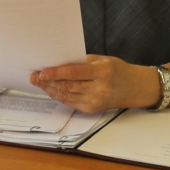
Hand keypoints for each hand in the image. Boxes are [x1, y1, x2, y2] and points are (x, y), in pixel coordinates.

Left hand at [30, 55, 154, 112]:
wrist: (135, 88)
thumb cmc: (117, 69)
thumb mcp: (102, 59)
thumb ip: (81, 62)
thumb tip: (58, 62)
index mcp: (101, 72)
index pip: (74, 73)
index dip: (55, 73)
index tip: (41, 72)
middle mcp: (99, 88)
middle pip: (68, 86)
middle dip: (48, 82)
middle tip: (33, 77)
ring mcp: (96, 101)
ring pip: (67, 96)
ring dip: (50, 90)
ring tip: (38, 83)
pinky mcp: (93, 109)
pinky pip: (71, 103)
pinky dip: (59, 96)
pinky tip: (50, 90)